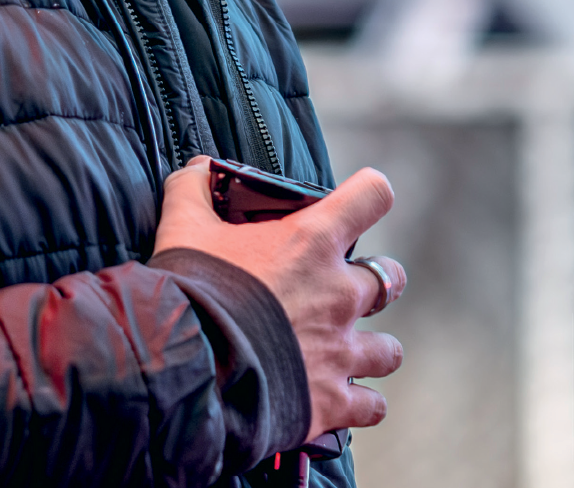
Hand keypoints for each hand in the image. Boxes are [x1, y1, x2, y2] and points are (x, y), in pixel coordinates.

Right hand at [155, 156, 407, 441]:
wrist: (187, 369)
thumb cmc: (190, 292)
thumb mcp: (182, 228)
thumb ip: (191, 190)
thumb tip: (196, 168)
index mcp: (312, 243)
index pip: (371, 196)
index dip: (367, 195)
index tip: (356, 203)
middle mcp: (340, 294)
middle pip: (391, 277)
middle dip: (376, 281)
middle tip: (345, 289)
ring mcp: (341, 351)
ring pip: (390, 349)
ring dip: (373, 350)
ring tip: (348, 353)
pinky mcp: (331, 401)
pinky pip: (371, 406)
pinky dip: (361, 404)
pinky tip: (343, 401)